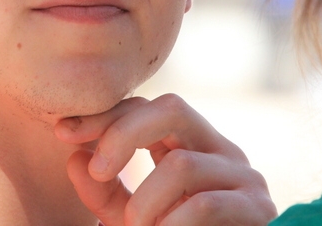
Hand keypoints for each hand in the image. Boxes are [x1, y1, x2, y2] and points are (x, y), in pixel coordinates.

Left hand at [54, 94, 276, 225]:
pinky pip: (205, 204)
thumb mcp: (130, 217)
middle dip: (124, 134)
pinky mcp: (258, 209)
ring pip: (181, 165)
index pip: (145, 107)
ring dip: (145, 204)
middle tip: (98, 171)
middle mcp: (219, 149)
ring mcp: (244, 176)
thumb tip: (74, 157)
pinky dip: (172, 225)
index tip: (62, 133)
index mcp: (188, 143)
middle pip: (171, 108)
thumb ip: (104, 191)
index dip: (103, 115)